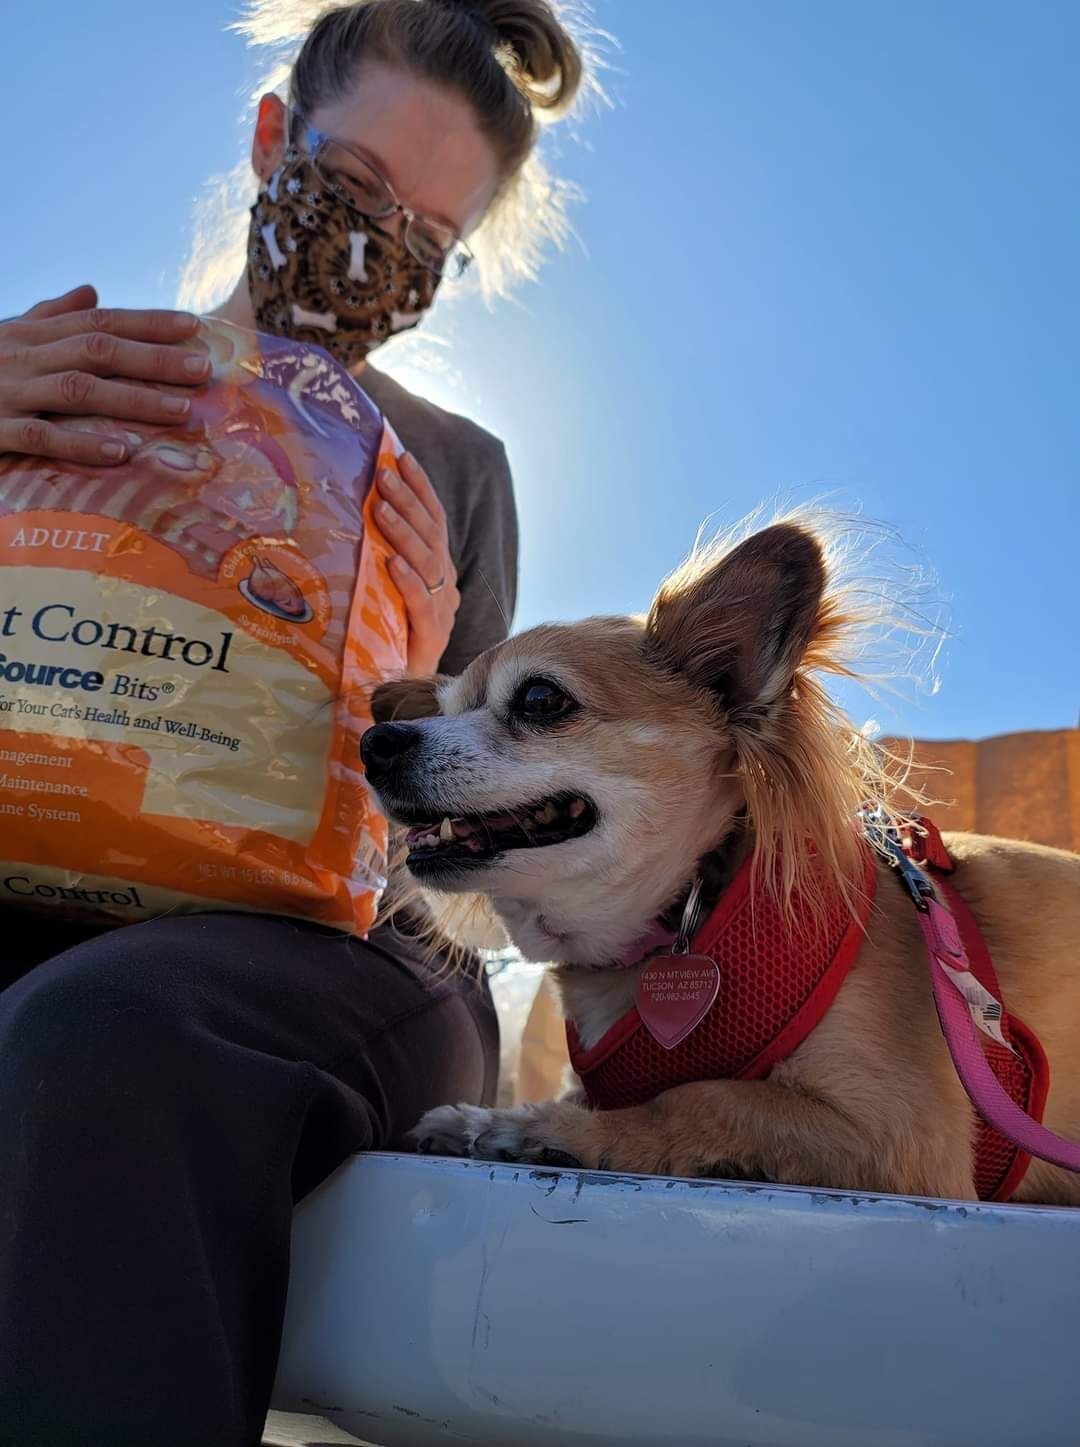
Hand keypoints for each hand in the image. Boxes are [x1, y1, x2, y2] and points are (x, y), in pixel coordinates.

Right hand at [0, 284, 211, 465]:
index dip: (148, 323)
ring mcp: (8, 390)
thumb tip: (93, 292)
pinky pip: (42, 435)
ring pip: (78, 388)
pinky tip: (120, 451)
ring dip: (133, 399)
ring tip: (180, 410)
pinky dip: (82, 442)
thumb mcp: (7, 335)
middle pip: (97, 348)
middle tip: (203, 368)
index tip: (195, 326)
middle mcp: (23, 354)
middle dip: (154, 358)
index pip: (99, 320)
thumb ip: (50, 315)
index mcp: (31, 332)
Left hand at [375, 451, 460, 674]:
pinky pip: (422, 604)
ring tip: (380, 509)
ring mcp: (442, 611)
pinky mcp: (432, 636)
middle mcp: (445, 586)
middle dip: (408, 500)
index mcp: (438, 570)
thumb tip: (355, 511)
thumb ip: (381, 554)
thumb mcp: (382, 588)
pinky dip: (407, 581)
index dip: (421, 487)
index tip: (401, 456)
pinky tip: (392, 563)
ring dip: (404, 532)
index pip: (435, 519)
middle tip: (383, 475)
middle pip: (432, 534)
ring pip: (428, 563)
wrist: (400, 688)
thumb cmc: (387, 635)